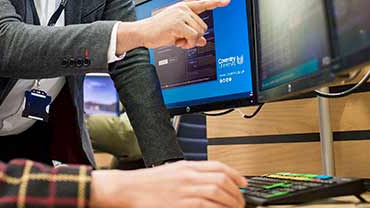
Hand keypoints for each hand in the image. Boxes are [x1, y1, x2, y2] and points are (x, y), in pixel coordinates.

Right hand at [90, 160, 246, 207]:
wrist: (127, 189)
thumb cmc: (145, 184)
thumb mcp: (170, 172)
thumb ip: (188, 175)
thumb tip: (207, 182)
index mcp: (186, 166)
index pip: (219, 166)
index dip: (236, 175)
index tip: (243, 183)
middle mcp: (188, 176)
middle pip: (222, 180)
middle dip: (236, 192)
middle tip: (241, 201)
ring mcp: (185, 189)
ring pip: (219, 192)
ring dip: (231, 202)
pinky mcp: (182, 204)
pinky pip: (208, 206)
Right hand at [117, 0, 229, 52]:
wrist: (142, 32)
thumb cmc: (157, 31)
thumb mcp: (177, 33)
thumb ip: (191, 35)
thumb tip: (203, 42)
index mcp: (183, 7)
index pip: (203, 4)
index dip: (216, 3)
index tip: (227, 0)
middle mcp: (183, 9)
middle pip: (203, 26)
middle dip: (195, 37)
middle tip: (181, 39)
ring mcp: (180, 15)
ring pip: (199, 33)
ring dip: (190, 41)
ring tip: (178, 40)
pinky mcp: (178, 23)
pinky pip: (193, 37)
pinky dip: (188, 43)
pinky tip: (178, 42)